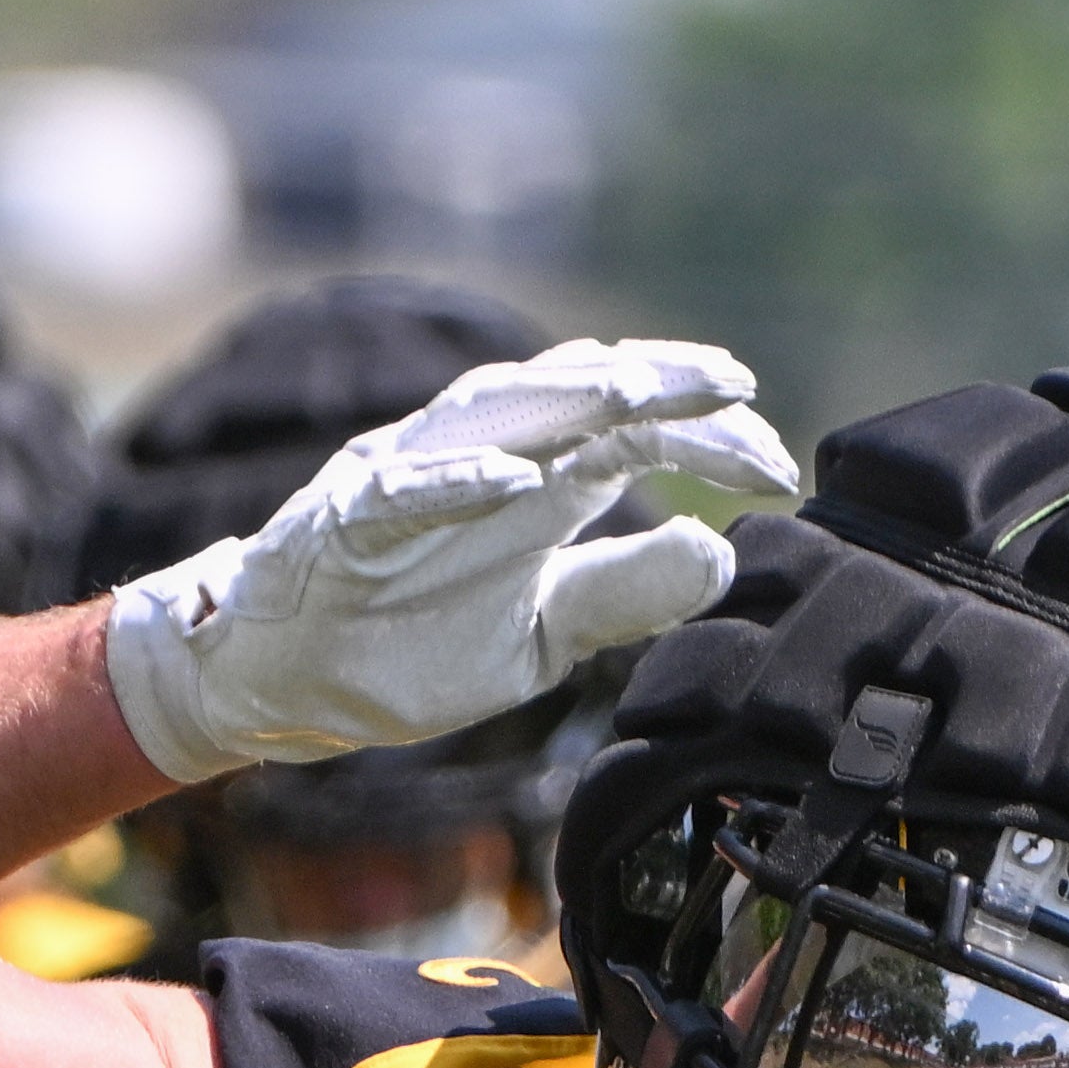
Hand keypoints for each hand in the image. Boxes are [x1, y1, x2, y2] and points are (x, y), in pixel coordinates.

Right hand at [99, 339, 796, 785]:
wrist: (287, 687)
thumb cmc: (411, 644)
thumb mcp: (545, 634)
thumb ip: (626, 592)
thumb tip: (723, 552)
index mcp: (537, 484)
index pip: (637, 436)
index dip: (709, 440)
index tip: (781, 466)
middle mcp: (478, 460)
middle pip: (577, 397)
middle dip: (654, 380)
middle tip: (733, 381)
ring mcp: (408, 479)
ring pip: (491, 413)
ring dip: (563, 396)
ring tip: (636, 389)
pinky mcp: (345, 523)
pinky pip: (403, 492)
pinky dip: (458, 481)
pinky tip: (519, 477)